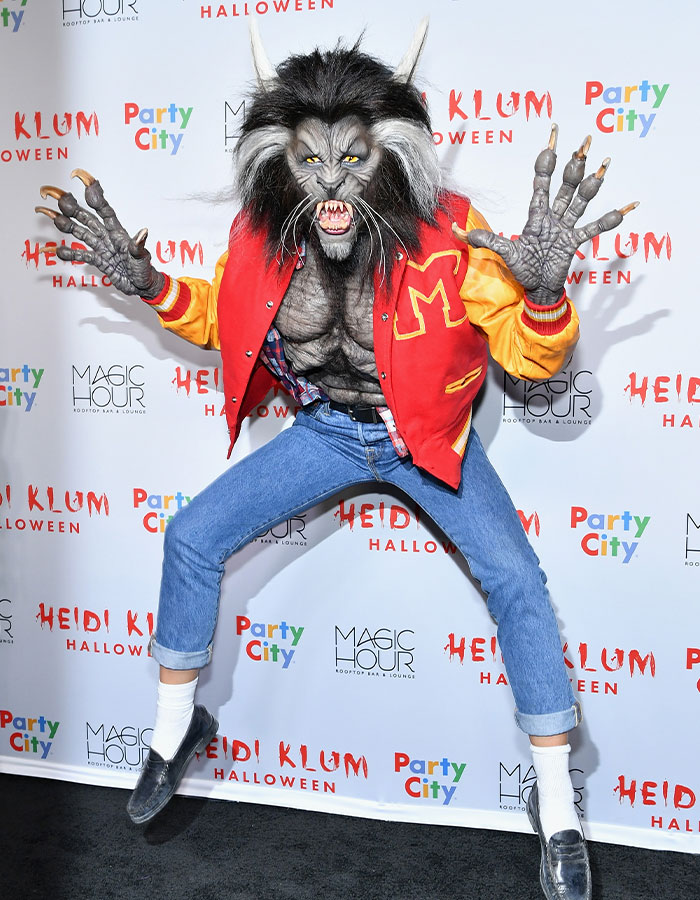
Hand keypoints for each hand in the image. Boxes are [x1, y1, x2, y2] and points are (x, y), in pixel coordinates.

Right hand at [35, 169, 164, 299]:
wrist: (142, 286)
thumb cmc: (145, 270)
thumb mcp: (142, 258)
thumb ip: (138, 246)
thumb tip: (143, 232)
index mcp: (118, 233)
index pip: (103, 210)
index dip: (94, 195)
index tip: (83, 178)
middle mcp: (107, 237)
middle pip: (86, 218)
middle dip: (70, 207)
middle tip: (54, 195)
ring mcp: (102, 248)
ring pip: (80, 233)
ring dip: (65, 224)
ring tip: (50, 215)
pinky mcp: (99, 261)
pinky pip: (81, 255)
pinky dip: (69, 253)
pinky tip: (57, 250)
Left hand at [453, 126, 637, 305]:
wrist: (536, 289)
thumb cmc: (522, 269)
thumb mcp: (504, 252)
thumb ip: (484, 240)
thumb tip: (457, 231)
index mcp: (536, 215)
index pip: (542, 182)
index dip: (547, 161)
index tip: (553, 139)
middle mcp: (553, 217)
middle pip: (566, 185)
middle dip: (575, 164)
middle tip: (586, 141)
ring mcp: (565, 228)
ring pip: (580, 201)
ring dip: (591, 184)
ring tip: (604, 164)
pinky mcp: (574, 242)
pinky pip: (593, 229)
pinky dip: (608, 220)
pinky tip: (625, 208)